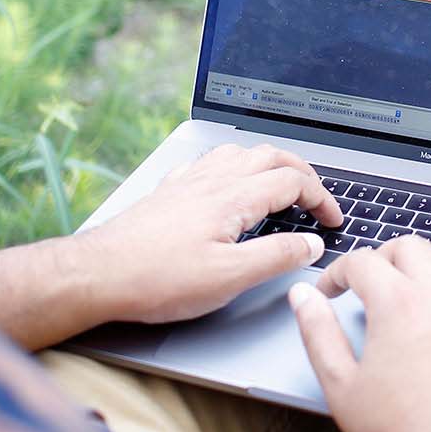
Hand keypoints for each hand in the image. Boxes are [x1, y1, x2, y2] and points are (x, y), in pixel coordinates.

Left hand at [73, 144, 344, 323]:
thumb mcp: (230, 277)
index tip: (332, 220)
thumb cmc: (156, 278)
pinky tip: (227, 183)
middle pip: (269, 156)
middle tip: (316, 196)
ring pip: (238, 153)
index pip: (292, 181)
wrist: (98, 274)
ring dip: (268, 163)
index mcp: (232, 197)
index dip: (321, 198)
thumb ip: (277, 256)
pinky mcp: (168, 193)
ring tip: (280, 182)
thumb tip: (310, 243)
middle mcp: (211, 181)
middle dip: (301, 172)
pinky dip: (233, 167)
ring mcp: (187, 183)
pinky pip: (209, 164)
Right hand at [289, 236, 430, 431]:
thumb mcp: (343, 388)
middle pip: (408, 246)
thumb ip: (318, 334)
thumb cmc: (409, 431)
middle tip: (369, 284)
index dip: (337, 273)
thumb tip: (303, 299)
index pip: (361, 261)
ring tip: (412, 284)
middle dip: (382, 259)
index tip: (331, 291)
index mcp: (399, 305)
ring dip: (427, 260)